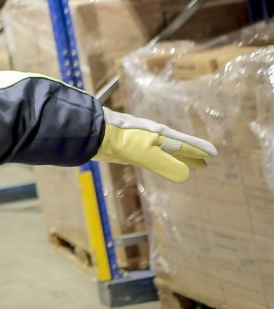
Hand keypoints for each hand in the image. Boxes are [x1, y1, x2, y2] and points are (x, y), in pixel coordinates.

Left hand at [94, 108, 216, 182]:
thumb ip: (165, 164)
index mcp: (161, 135)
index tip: (214, 154)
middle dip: (191, 155)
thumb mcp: (146, 153)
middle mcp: (154, 137)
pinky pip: (153, 156)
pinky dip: (162, 160)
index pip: (185, 144)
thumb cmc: (121, 140)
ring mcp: (142, 142)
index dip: (198, 150)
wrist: (94, 133)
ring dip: (178, 158)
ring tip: (189, 165)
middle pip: (177, 148)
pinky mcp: (130, 149)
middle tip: (206, 163)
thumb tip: (186, 176)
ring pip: (165, 152)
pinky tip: (159, 163)